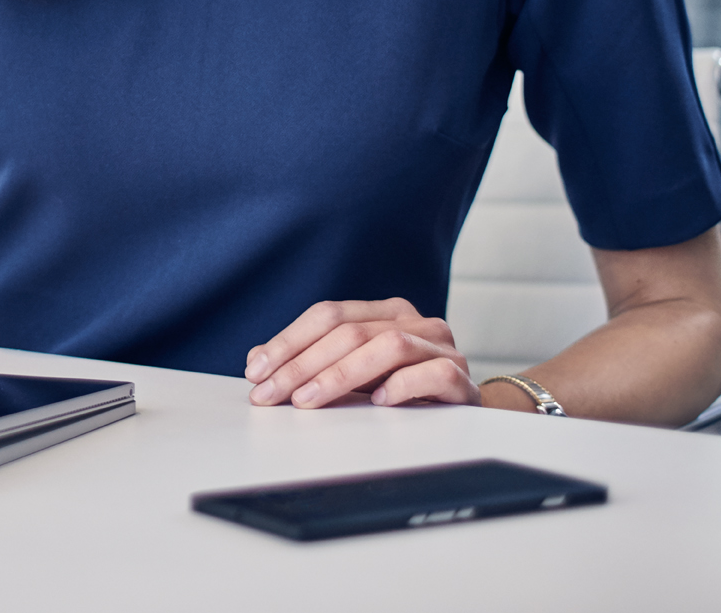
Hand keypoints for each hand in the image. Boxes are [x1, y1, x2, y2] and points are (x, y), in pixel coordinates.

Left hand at [245, 298, 478, 409]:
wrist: (464, 409)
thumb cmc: (403, 387)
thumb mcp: (352, 371)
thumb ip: (310, 360)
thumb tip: (257, 359)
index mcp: (386, 311)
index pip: (328, 314)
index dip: (287, 341)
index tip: (256, 370)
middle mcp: (415, 321)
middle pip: (349, 332)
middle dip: (301, 364)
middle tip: (271, 393)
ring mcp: (442, 348)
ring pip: (388, 346)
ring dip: (340, 375)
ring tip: (308, 400)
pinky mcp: (462, 379)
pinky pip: (434, 373)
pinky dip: (403, 386)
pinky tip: (378, 402)